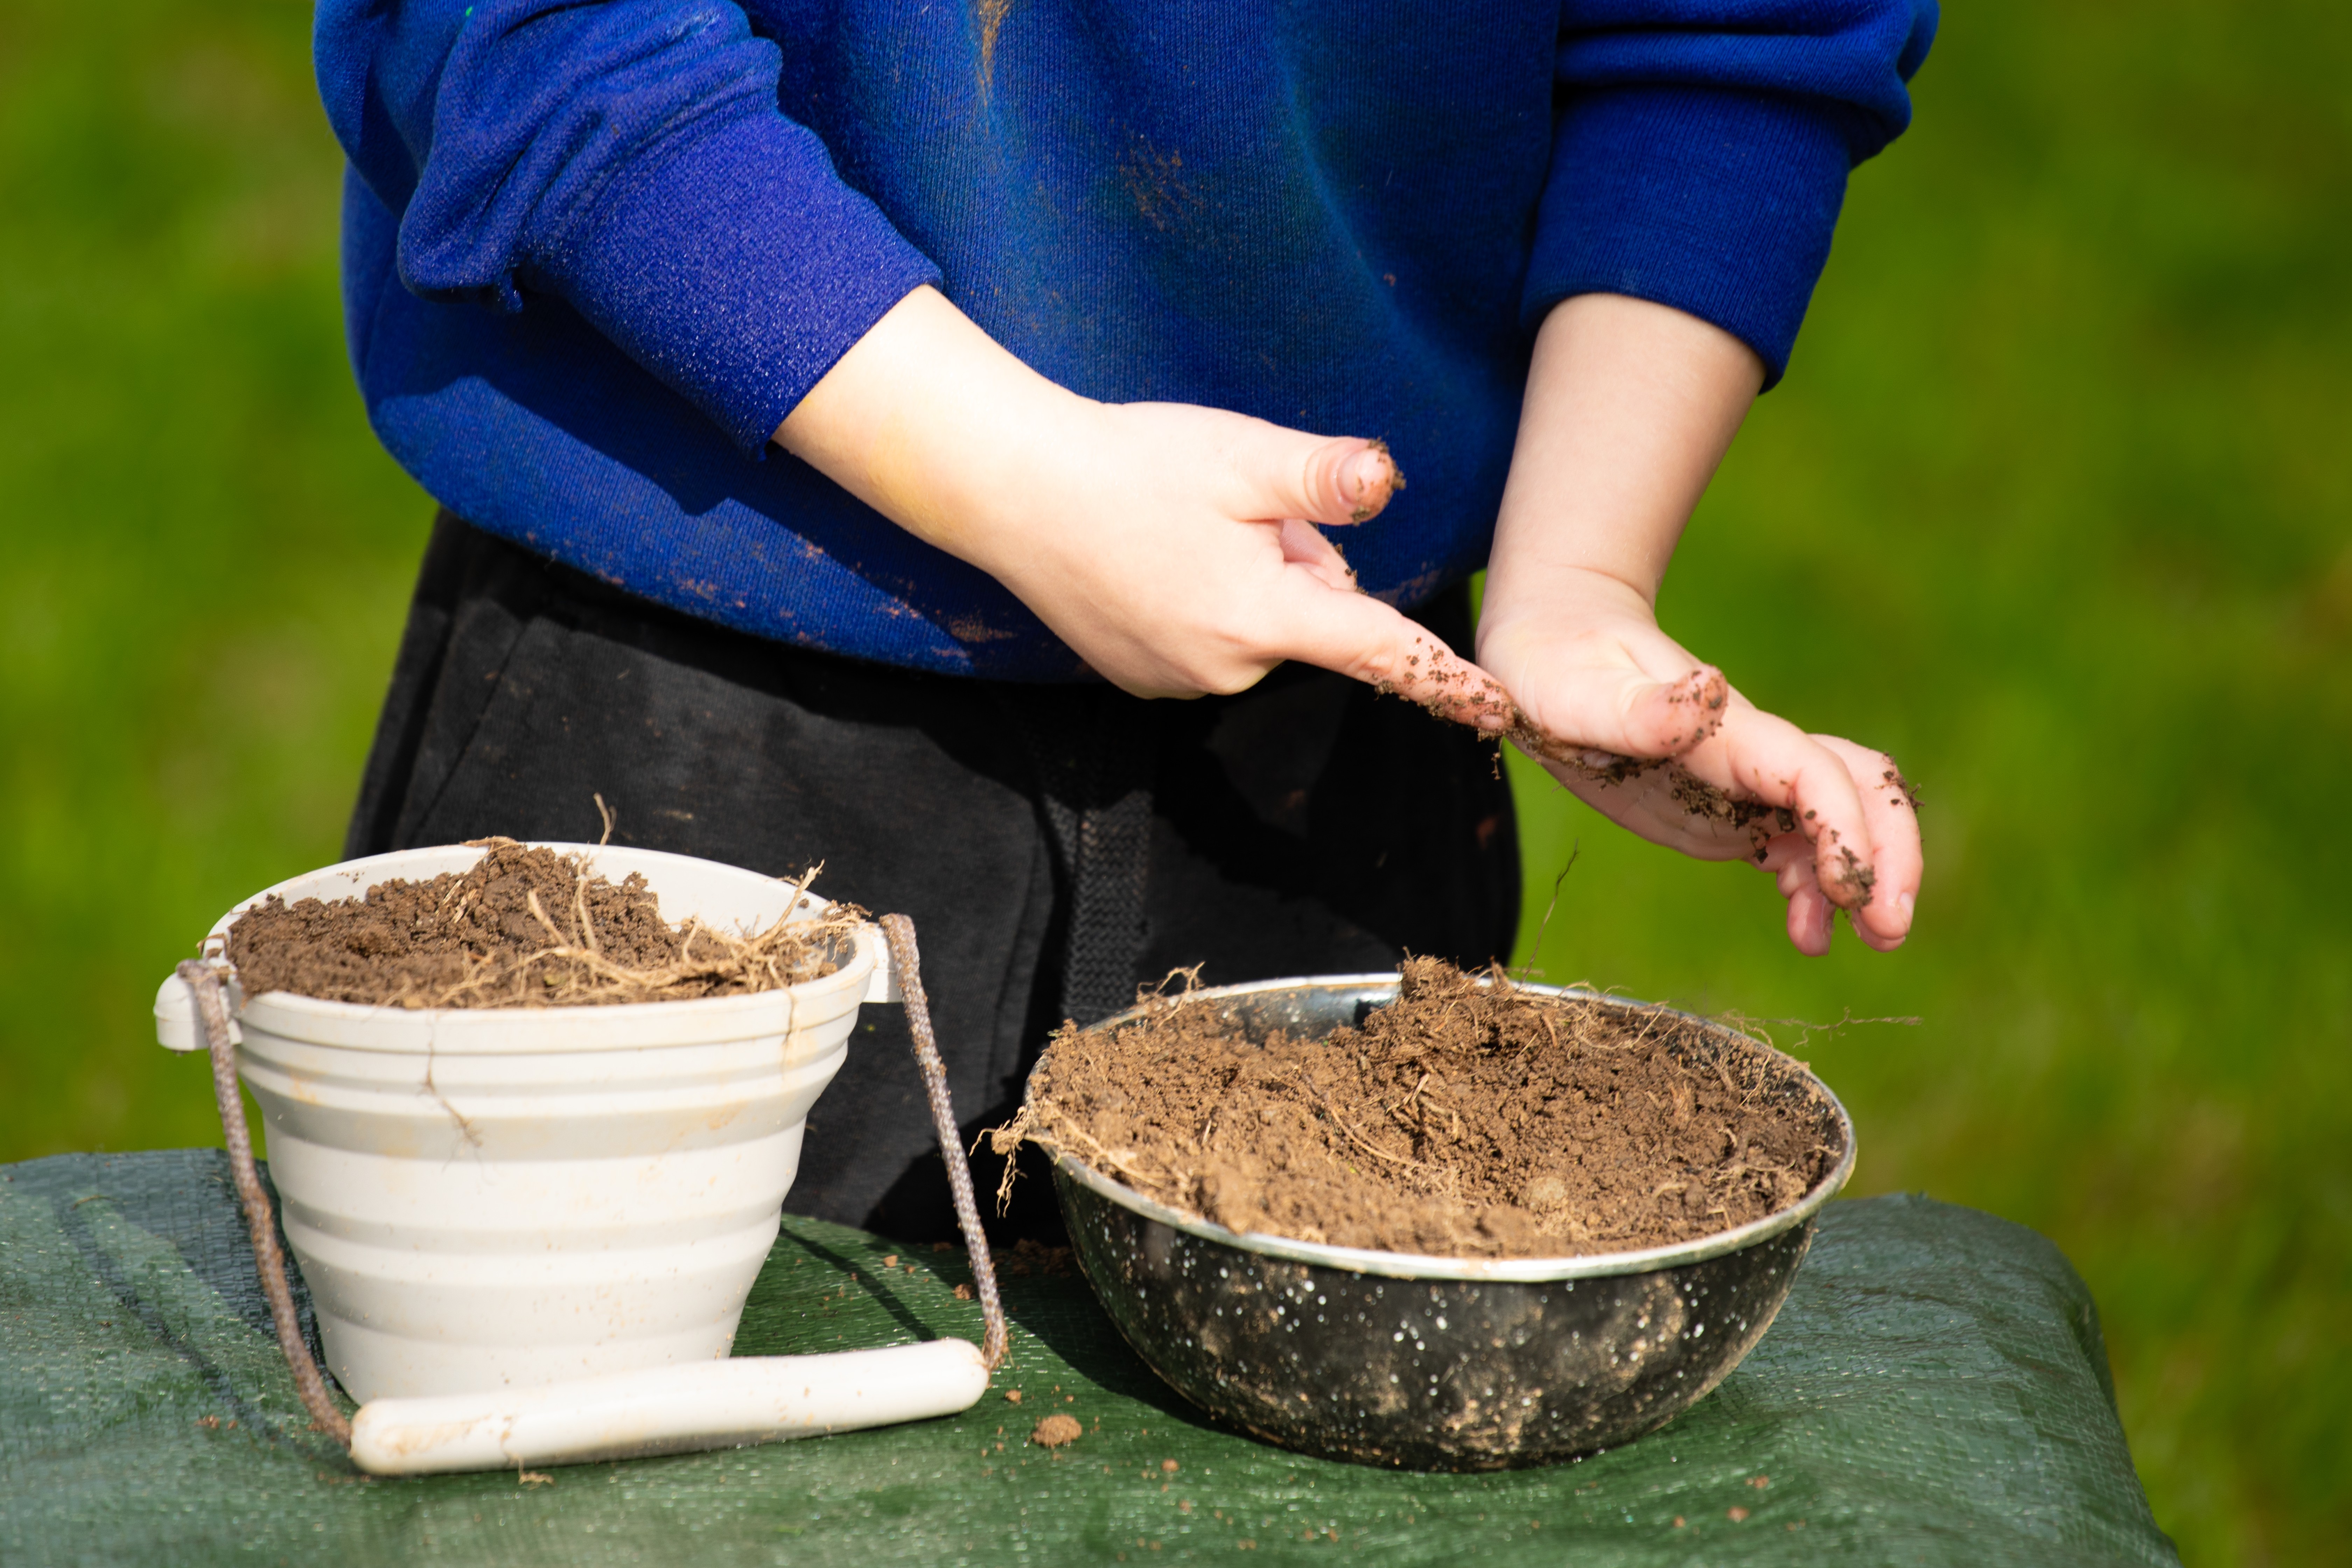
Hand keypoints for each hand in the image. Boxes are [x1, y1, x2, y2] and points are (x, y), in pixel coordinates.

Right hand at [776, 287, 1507, 717]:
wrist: (1014, 492)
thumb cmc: (1132, 464)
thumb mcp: (1239, 456)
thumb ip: (1321, 477)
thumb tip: (1386, 480)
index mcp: (1262, 615)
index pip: (1376, 649)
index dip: (1442, 676)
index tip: (1497, 710)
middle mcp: (1226, 667)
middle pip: (1313, 617)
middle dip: (1296, 562)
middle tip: (1231, 511)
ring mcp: (1181, 681)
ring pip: (1262, 628)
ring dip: (1248, 581)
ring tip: (1182, 531)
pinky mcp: (1145, 679)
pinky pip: (1212, 643)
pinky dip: (1203, 601)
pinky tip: (1155, 557)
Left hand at [1478, 569, 1918, 953]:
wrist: (1555, 644)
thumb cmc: (1557, 666)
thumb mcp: (1575, 693)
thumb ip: (1639, 707)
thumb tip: (1710, 687)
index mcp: (1722, 729)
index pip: (1812, 768)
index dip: (1845, 824)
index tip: (1850, 887)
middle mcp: (1750, 753)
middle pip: (1856, 787)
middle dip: (1887, 852)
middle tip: (1889, 931)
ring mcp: (1746, 781)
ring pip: (1839, 817)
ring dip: (1861, 874)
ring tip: (1865, 942)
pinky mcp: (1730, 806)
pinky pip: (1797, 842)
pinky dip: (1815, 885)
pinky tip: (1810, 931)